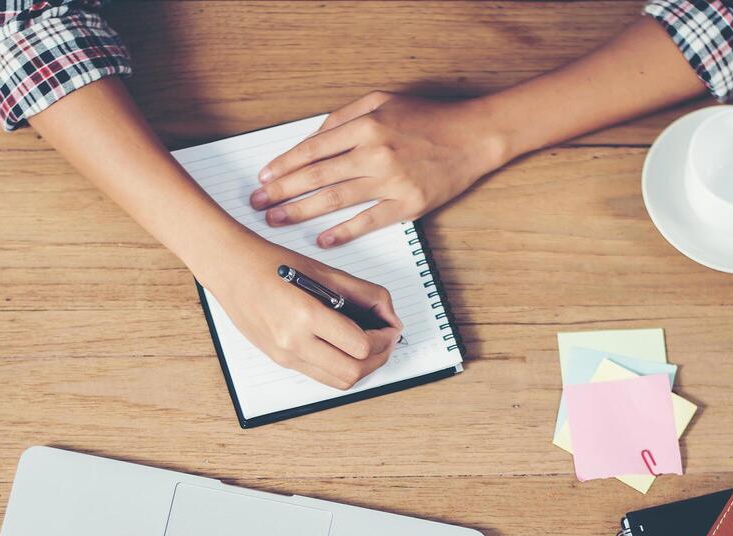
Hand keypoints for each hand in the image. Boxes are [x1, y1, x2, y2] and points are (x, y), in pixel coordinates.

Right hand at [199, 240, 403, 389]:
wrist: (232, 271)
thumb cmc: (273, 264)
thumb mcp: (324, 272)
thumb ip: (364, 294)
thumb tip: (390, 316)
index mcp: (305, 315)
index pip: (360, 346)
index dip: (384, 339)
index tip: (390, 328)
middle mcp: (293, 342)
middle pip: (353, 372)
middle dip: (378, 358)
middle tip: (385, 341)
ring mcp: (286, 356)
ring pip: (339, 382)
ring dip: (362, 368)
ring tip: (369, 347)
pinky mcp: (281, 361)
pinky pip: (321, 376)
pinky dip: (341, 367)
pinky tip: (346, 349)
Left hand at [249, 91, 508, 248]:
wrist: (473, 137)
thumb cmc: (429, 118)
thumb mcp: (383, 100)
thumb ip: (345, 116)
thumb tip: (313, 138)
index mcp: (367, 125)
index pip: (314, 148)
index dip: (285, 165)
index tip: (264, 178)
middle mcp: (376, 152)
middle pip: (318, 176)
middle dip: (282, 191)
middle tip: (259, 204)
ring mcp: (392, 181)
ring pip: (336, 199)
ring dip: (302, 211)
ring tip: (277, 220)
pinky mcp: (408, 204)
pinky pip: (368, 221)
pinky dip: (343, 232)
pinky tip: (322, 239)